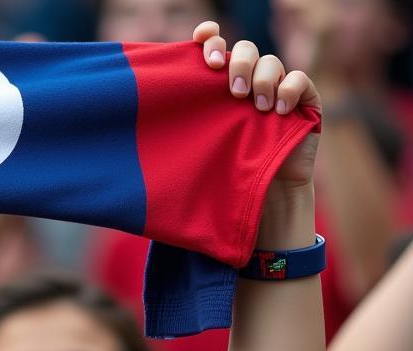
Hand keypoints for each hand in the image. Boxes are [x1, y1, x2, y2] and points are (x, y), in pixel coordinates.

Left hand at [193, 21, 319, 191]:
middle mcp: (250, 81)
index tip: (203, 44)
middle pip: (245, 50)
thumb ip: (191, 121)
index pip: (216, 48)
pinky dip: (289, 90)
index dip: (210, 39)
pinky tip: (280, 110)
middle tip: (235, 92)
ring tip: (257, 108)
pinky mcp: (304, 100)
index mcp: (222, 86)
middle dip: (239, 64)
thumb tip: (162, 101)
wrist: (264, 196)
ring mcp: (278, 88)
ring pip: (271, 62)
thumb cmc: (229, 172)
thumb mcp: (205, 145)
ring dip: (262, 80)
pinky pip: (298, 80)